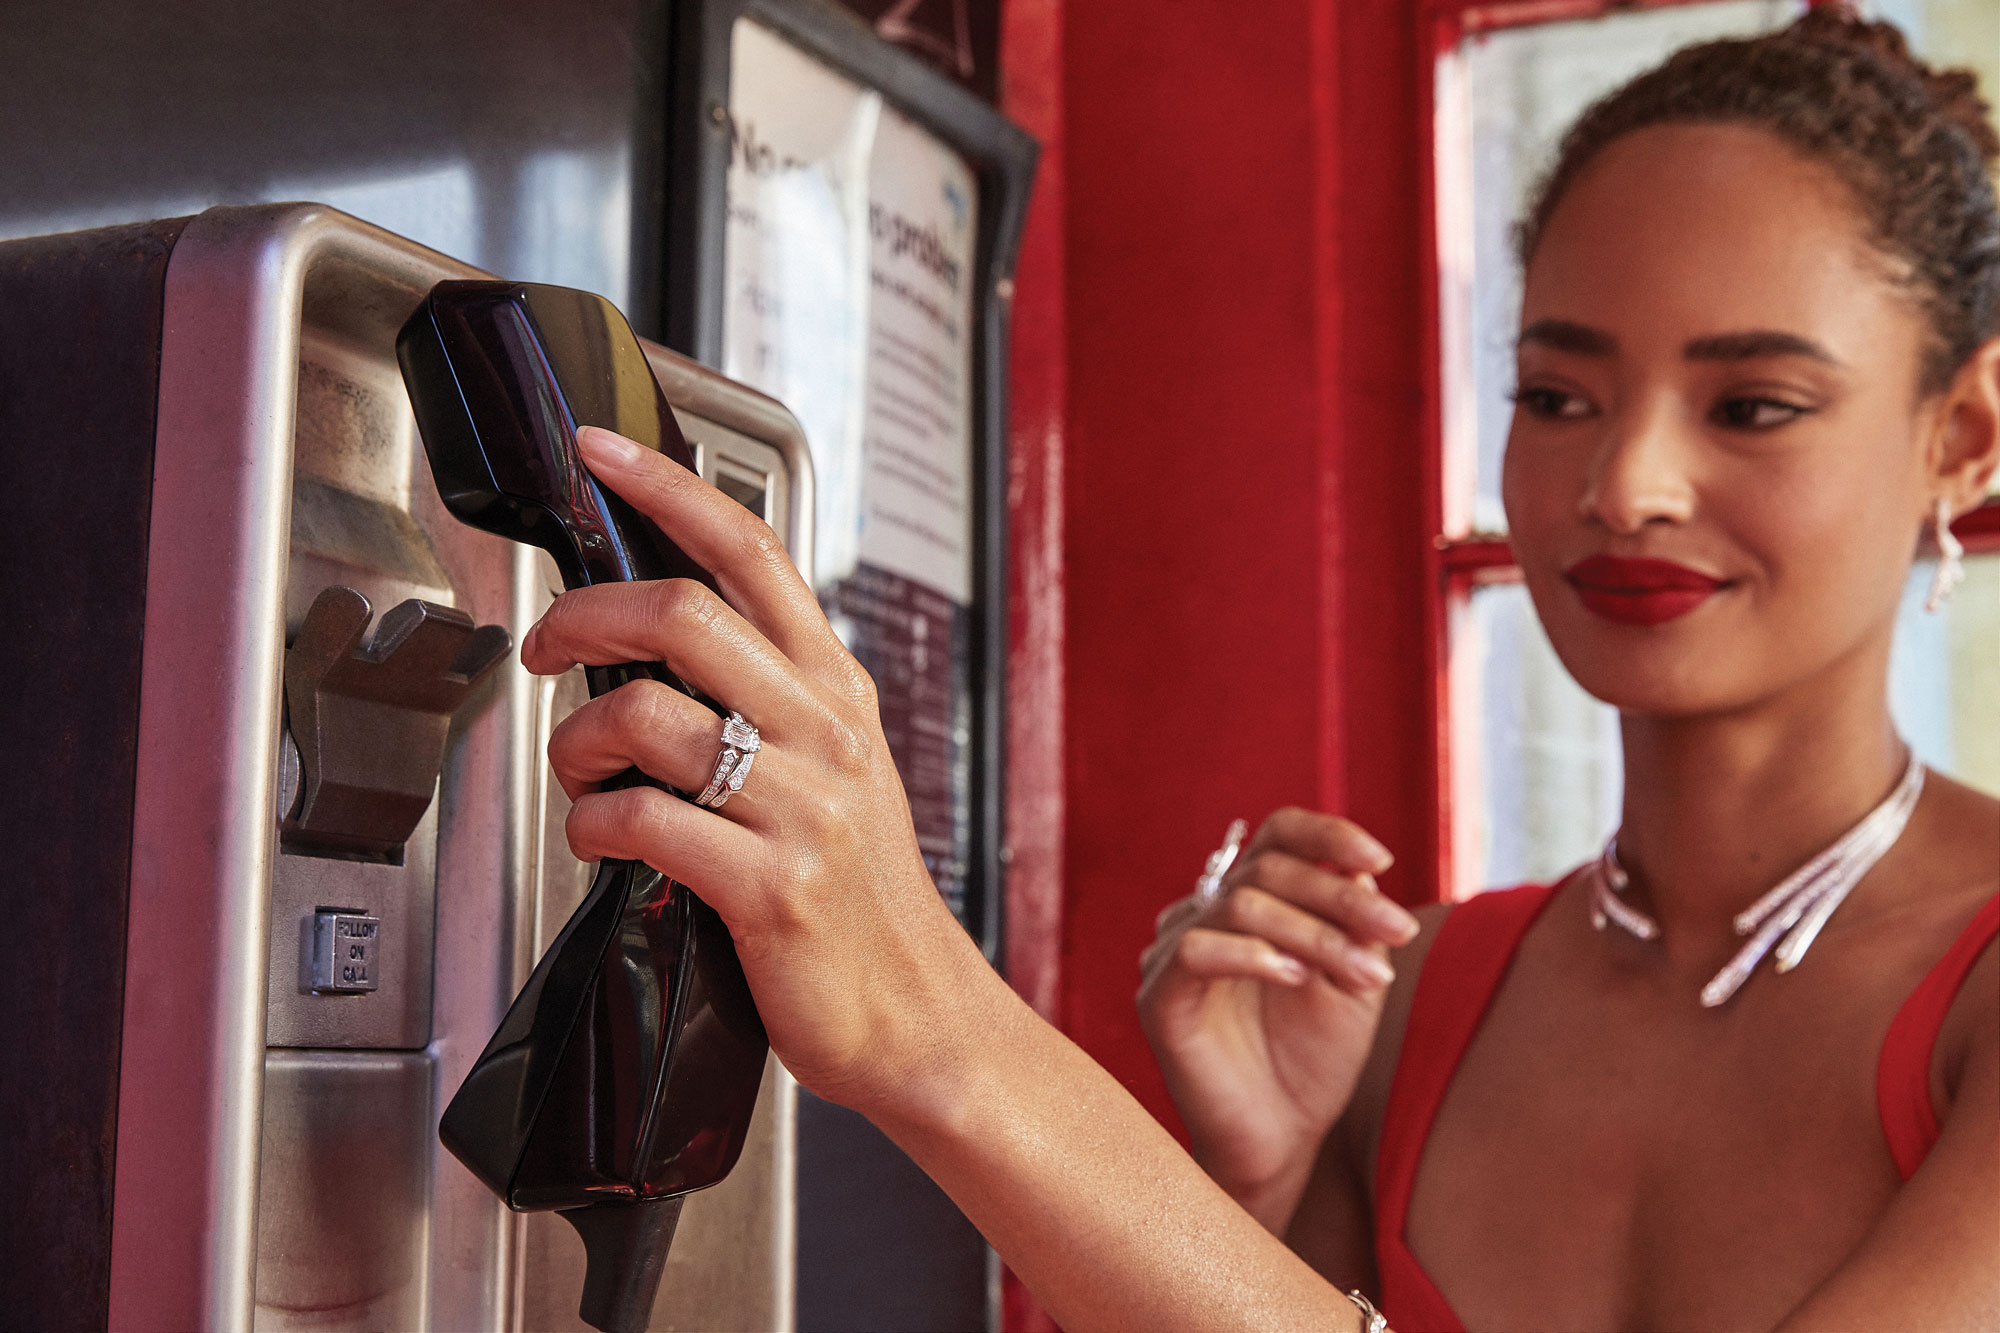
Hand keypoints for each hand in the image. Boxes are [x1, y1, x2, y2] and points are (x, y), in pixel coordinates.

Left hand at [520, 427, 996, 1115]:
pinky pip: (641, 821)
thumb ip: (773, 699)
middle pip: (683, 613)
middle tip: (547, 647)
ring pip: (646, 715)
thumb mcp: (837, 771)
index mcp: (837, 691)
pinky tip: (606, 840)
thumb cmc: (861, 897)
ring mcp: (803, 807)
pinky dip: (593, 825)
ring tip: (582, 772)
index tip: (600, 452)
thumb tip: (663, 638)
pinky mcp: (770, 885)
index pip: (753, 554)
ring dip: (578, 742)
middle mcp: (825, 733)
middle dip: (584, 616)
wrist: (916, 1012)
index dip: (669, 489)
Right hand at [1137, 809, 1415, 1214]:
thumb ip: (1356, 926)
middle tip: (1399, 931)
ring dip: (1314, 934)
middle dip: (1341, 897)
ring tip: (1364, 976)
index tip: (1382, 857)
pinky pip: (1196, 950)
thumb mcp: (1353, 984)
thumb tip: (1362, 871)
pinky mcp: (1159, 997)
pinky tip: (1296, 978)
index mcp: (1250, 901)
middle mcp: (1205, 913)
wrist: (1282, 1141)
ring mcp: (1174, 951)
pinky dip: (1253, 955)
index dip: (1326, 833)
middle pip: (1268, 868)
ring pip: (1240, 905)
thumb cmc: (1313, 1062)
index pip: (1277, 835)